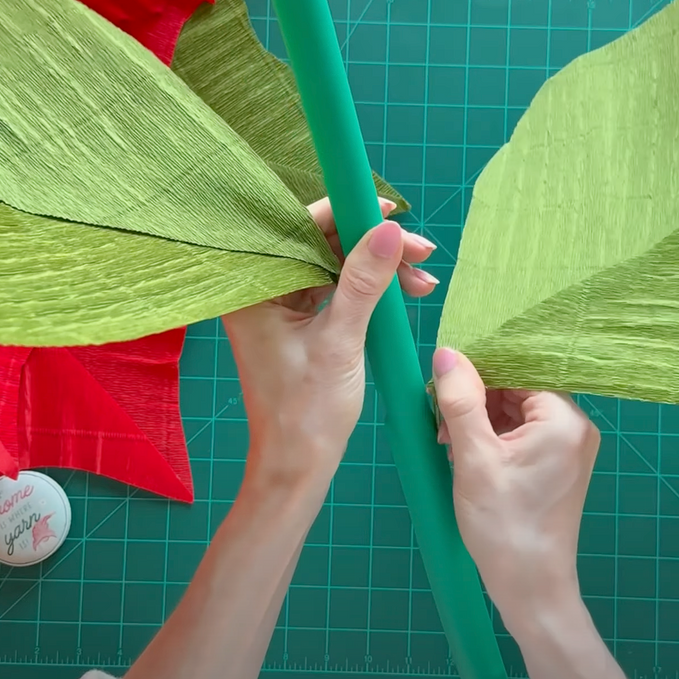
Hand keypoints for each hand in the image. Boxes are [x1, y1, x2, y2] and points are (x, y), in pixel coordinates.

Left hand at [223, 198, 436, 491]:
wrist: (297, 466)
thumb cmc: (307, 412)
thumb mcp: (342, 340)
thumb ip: (364, 281)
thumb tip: (388, 229)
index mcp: (254, 289)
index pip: (300, 229)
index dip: (347, 213)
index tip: (392, 212)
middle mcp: (260, 291)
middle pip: (321, 244)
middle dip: (373, 245)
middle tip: (421, 252)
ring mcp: (278, 307)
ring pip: (333, 266)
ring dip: (379, 269)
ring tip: (424, 281)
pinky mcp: (297, 323)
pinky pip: (335, 289)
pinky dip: (369, 289)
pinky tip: (405, 293)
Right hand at [431, 347, 599, 621]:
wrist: (531, 587)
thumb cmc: (504, 525)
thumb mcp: (473, 458)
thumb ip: (460, 401)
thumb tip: (447, 353)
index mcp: (563, 419)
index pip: (520, 369)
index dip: (479, 369)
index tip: (443, 380)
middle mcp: (575, 427)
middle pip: (519, 388)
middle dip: (477, 397)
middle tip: (440, 418)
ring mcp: (568, 448)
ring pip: (517, 411)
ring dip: (481, 418)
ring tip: (448, 439)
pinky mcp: (557, 466)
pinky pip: (523, 434)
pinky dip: (493, 437)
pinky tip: (465, 452)